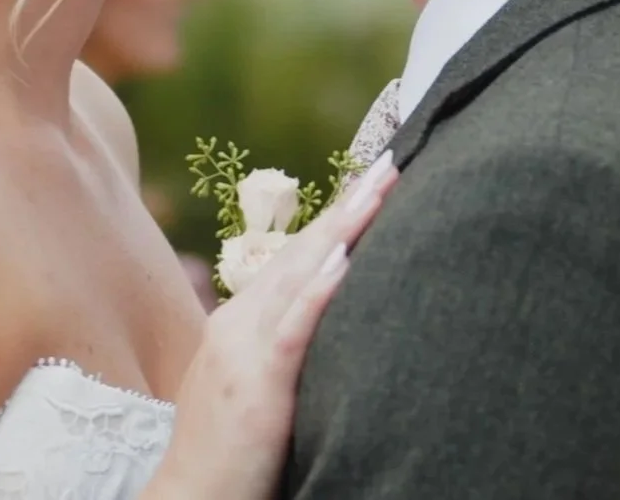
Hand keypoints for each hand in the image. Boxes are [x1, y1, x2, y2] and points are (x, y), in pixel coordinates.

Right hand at [144, 150, 399, 499]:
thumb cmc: (228, 455)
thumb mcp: (255, 388)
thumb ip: (282, 352)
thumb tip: (329, 326)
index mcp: (238, 322)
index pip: (293, 257)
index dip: (334, 218)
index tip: (371, 183)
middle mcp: (237, 323)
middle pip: (299, 251)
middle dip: (347, 205)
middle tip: (391, 164)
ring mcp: (242, 350)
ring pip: (299, 274)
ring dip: (344, 227)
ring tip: (380, 189)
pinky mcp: (256, 385)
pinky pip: (292, 329)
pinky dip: (319, 290)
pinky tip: (346, 260)